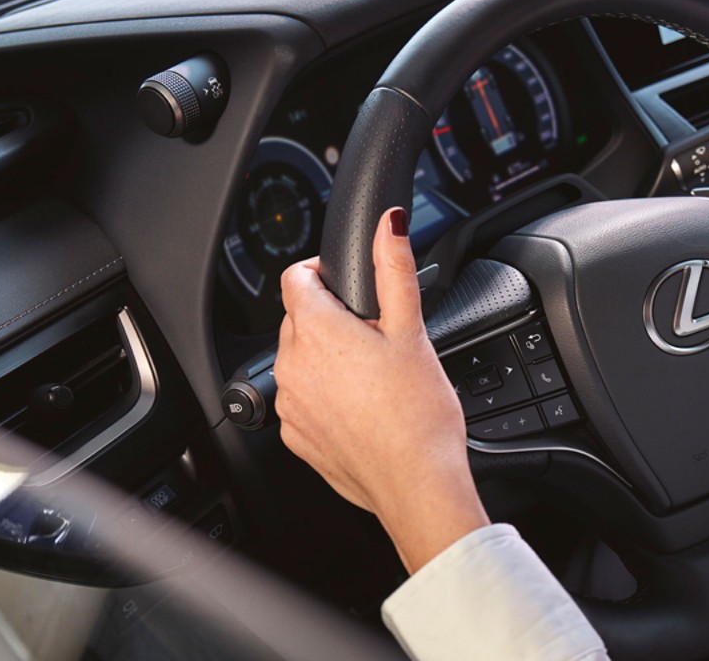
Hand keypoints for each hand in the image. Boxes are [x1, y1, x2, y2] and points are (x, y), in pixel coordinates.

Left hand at [274, 207, 487, 572]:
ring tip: (375, 376)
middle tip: (378, 337)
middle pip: (299, 319)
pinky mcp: (296, 437)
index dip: (323, 272)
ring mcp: (290, 404)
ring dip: (328, 358)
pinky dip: (326, 395)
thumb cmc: (418, 413)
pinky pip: (302, 400)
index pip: (296, 278)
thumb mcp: (412, 330)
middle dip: (333, 319)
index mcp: (316, 331)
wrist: (416, 483)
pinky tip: (364, 407)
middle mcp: (291, 366)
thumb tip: (388, 225)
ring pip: (300, 360)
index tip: (350, 286)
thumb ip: (394, 269)